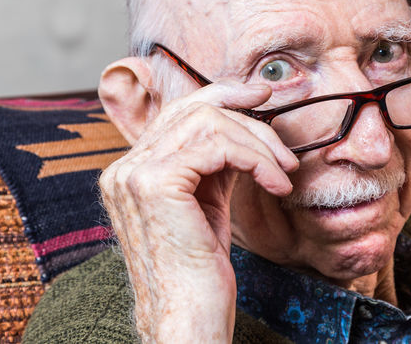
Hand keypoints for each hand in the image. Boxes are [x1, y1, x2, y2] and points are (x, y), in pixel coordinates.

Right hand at [99, 81, 298, 342]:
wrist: (188, 317)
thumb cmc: (201, 269)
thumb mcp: (208, 201)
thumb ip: (214, 161)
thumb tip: (244, 120)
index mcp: (133, 169)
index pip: (180, 110)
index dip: (224, 94)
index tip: (262, 96)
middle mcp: (124, 167)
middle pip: (196, 108)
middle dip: (250, 120)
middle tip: (285, 150)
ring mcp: (133, 173)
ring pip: (210, 121)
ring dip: (259, 143)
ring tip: (283, 174)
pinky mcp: (154, 183)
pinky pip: (218, 146)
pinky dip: (256, 159)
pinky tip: (275, 183)